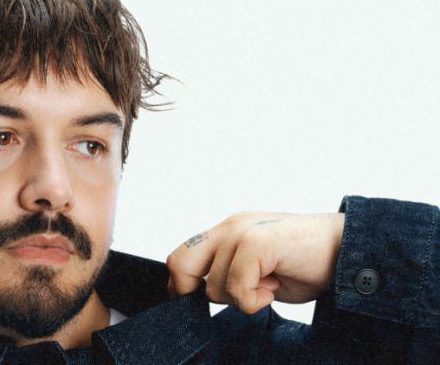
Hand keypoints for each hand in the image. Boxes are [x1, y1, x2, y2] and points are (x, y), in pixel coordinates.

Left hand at [166, 211, 344, 313]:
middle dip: (195, 291)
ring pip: (214, 286)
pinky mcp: (258, 242)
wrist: (346, 249)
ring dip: (242, 298)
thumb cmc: (303, 263)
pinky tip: (274, 287)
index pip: (181, 258)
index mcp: (226, 231)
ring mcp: (242, 232)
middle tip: (231, 297)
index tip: (202, 301)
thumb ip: (226, 274)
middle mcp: (230, 227)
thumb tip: (196, 292)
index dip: (183, 286)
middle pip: (181, 264)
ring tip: (269, 285)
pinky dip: (255, 300)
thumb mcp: (255, 270)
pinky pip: (237, 287)